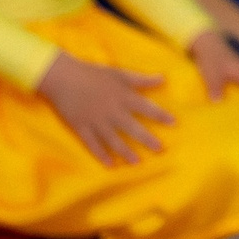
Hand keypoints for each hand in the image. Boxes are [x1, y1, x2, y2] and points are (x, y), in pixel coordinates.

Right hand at [36, 53, 170, 165]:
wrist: (64, 78)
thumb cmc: (93, 73)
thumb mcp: (119, 73)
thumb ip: (141, 79)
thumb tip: (163, 78)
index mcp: (123, 97)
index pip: (147, 108)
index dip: (161, 116)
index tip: (174, 123)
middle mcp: (113, 112)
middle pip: (133, 129)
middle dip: (148, 140)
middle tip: (160, 149)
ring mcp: (97, 122)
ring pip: (114, 141)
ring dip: (127, 152)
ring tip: (137, 162)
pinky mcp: (82, 128)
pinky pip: (93, 145)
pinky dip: (102, 155)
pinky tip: (111, 165)